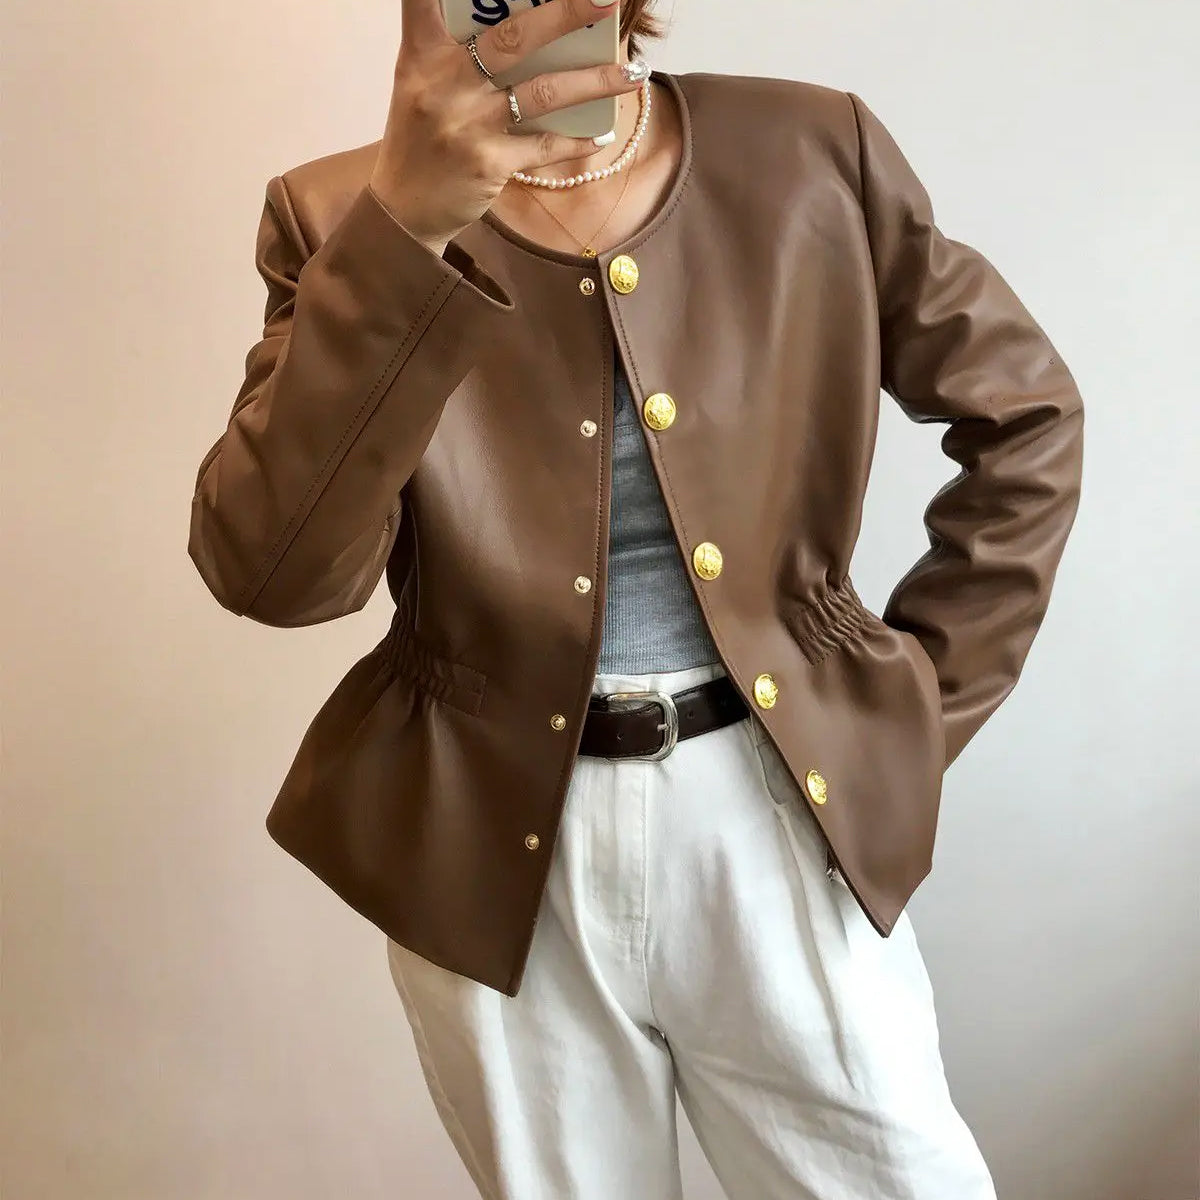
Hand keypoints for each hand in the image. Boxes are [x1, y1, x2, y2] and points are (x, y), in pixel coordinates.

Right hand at [370, 0, 644, 252]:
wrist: (404, 208)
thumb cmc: (420, 136)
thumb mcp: (420, 82)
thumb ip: (454, 49)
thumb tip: (524, 25)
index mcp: (422, 55)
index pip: (425, 0)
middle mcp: (444, 84)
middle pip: (512, 39)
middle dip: (564, 13)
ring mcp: (469, 126)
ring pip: (543, 93)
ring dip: (595, 81)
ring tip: (633, 72)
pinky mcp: (490, 164)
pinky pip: (546, 146)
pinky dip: (578, 140)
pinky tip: (602, 136)